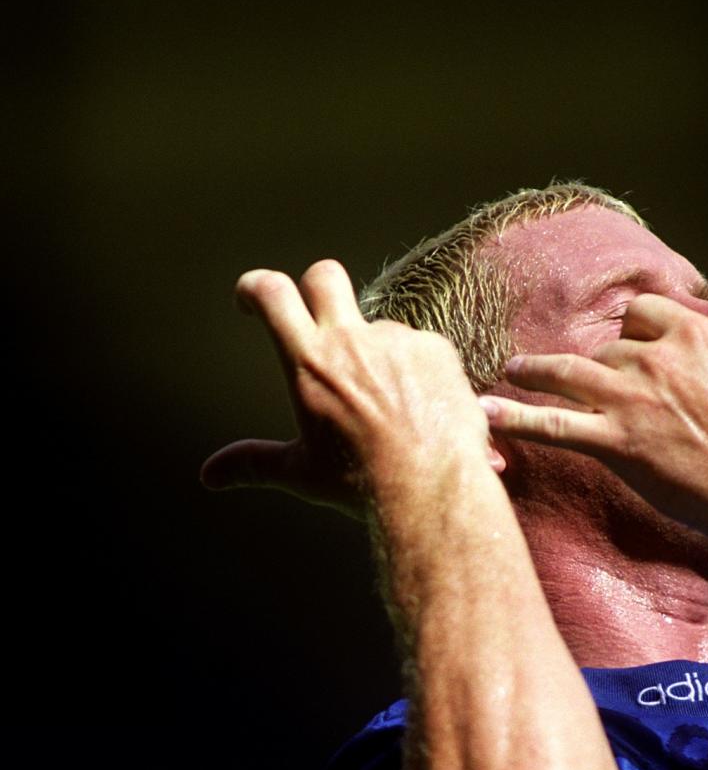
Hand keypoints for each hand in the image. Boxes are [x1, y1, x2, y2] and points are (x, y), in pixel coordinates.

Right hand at [201, 260, 494, 516]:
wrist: (433, 492)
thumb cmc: (363, 485)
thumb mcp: (302, 473)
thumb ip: (253, 464)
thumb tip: (209, 476)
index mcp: (309, 364)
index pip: (272, 294)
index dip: (256, 287)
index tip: (252, 298)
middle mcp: (351, 341)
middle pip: (324, 277)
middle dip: (315, 288)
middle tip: (317, 319)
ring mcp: (397, 341)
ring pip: (378, 328)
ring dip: (375, 355)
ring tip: (389, 409)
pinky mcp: (437, 349)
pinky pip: (420, 348)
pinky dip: (417, 372)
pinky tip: (423, 411)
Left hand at [480, 261, 707, 548]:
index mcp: (692, 333)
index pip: (641, 312)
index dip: (634, 329)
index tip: (629, 344)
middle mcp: (654, 358)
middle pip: (606, 347)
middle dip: (597, 365)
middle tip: (592, 387)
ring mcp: (630, 400)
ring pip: (567, 373)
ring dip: (534, 372)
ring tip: (512, 372)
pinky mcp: (614, 441)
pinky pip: (554, 426)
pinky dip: (516, 419)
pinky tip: (486, 414)